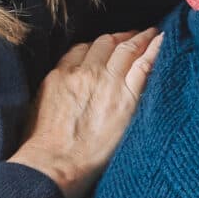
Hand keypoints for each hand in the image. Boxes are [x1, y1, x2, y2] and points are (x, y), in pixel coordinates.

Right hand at [9, 28, 161, 197]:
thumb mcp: (36, 108)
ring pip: (127, 50)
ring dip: (141, 38)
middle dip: (121, 37)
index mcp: (61, 75)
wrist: (55, 164)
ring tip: (151, 33)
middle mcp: (85, 72)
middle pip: (106, 44)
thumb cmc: (41, 146)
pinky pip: (144, 66)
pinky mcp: (127, 99)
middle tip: (133, 35)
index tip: (107, 45)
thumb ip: (53, 91)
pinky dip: (154, 50)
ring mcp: (108, 83)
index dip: (98, 45)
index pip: (83, 49)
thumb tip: (61, 91)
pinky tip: (163, 41)